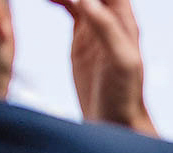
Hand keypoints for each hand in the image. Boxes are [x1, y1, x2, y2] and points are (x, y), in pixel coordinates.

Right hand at [48, 0, 157, 135]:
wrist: (116, 120)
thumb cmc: (125, 95)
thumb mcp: (121, 61)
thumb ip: (107, 29)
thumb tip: (87, 0)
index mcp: (124, 22)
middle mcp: (112, 21)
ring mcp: (95, 28)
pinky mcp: (82, 38)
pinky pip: (70, 7)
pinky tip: (48, 0)